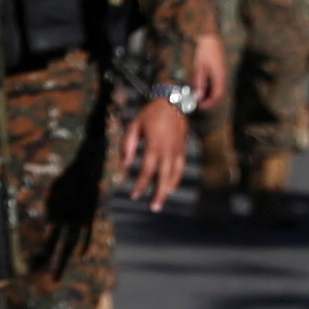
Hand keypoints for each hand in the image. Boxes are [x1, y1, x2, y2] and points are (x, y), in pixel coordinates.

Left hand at [114, 95, 194, 209]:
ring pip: (174, 174)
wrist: (173, 100)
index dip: (140, 185)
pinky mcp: (183, 148)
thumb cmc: (151, 113)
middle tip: (154, 208)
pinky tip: (171, 187)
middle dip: (158, 194)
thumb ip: (128, 145)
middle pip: (163, 177)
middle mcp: (167, 150)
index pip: (147, 170)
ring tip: (162, 201)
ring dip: (168, 189)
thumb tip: (125, 164)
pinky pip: (181, 167)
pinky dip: (177, 178)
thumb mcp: (134, 125)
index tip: (134, 195)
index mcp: (154, 145)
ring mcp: (177, 149)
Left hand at [187, 31, 229, 114]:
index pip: (217, 95)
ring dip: (210, 93)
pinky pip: (217, 81)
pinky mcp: (221, 68)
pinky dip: (210, 86)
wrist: (210, 36)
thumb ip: (199, 82)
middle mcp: (224, 75)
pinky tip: (202, 85)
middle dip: (209, 99)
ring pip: (218, 87)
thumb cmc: (204, 50)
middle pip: (219, 92)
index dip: (209, 102)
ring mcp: (223, 71)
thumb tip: (199, 96)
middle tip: (199, 102)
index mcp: (220, 76)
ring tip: (198, 95)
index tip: (200, 106)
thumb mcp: (199, 67)